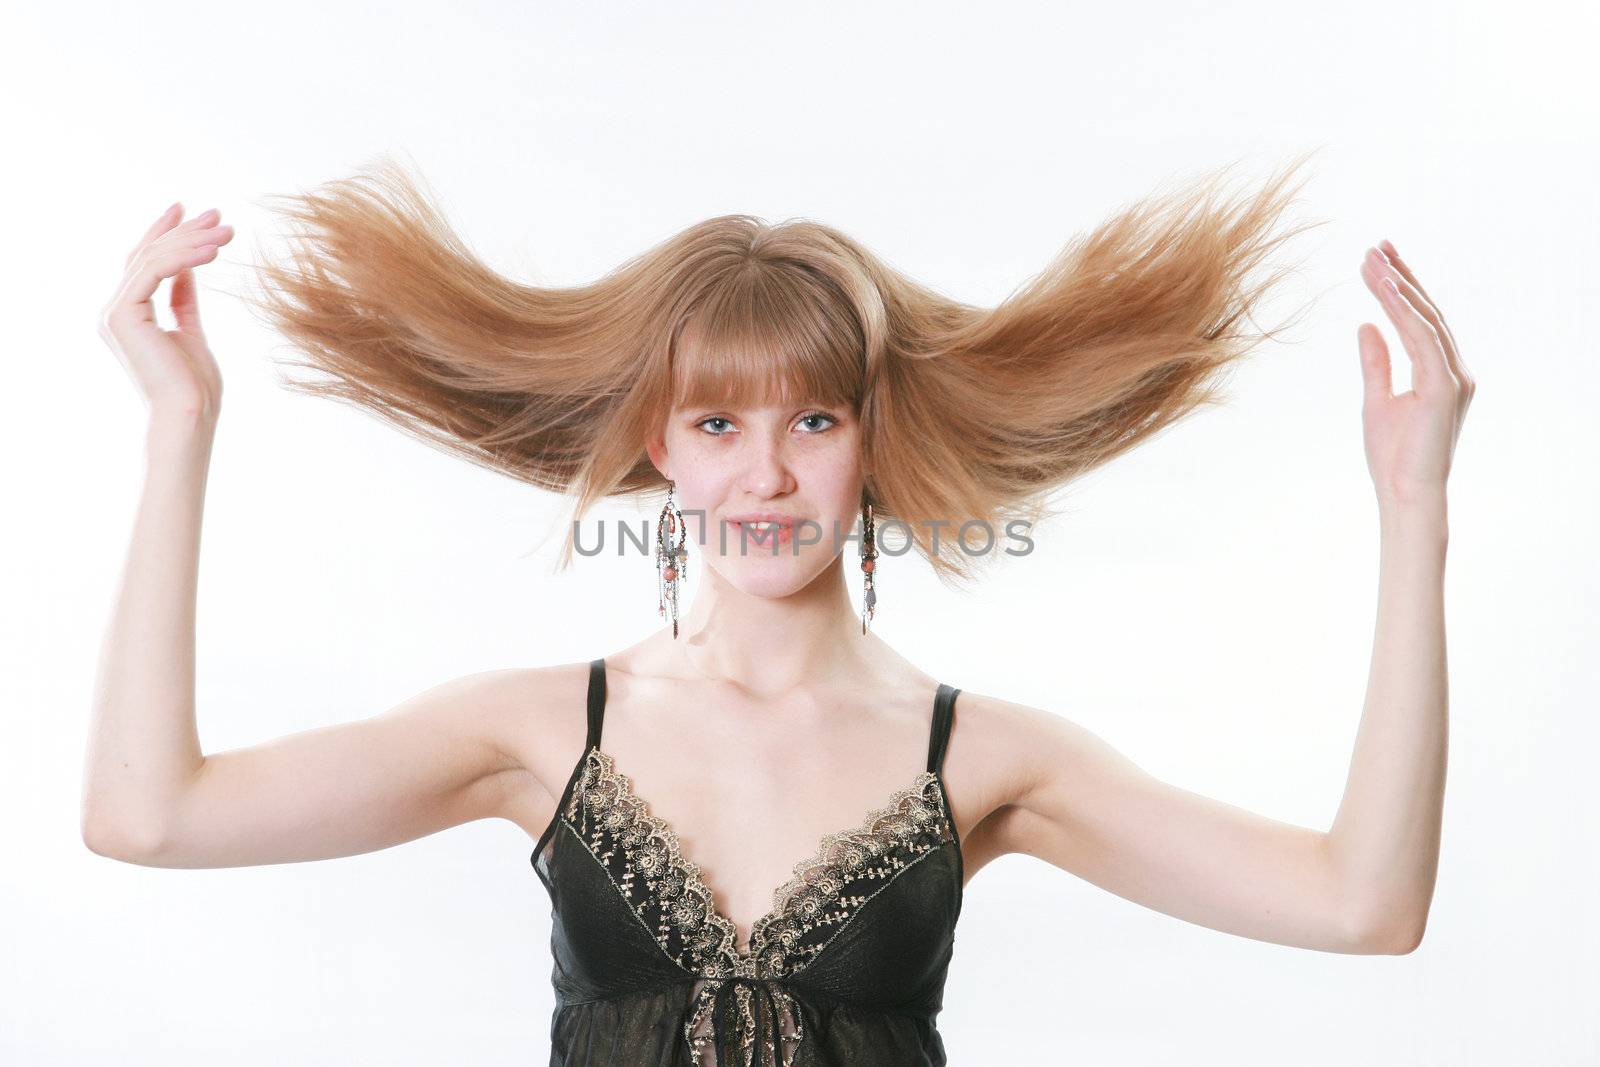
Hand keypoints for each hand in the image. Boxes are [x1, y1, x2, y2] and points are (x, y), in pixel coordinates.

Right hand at [98, 203, 234, 419]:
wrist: (190, 415)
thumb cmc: (194, 386)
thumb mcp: (191, 330)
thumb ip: (183, 299)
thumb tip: (188, 269)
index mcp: (127, 315)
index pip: (144, 263)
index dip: (167, 234)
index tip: (194, 213)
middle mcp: (113, 311)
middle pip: (148, 256)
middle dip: (184, 231)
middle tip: (218, 215)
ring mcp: (114, 313)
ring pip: (152, 259)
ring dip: (192, 240)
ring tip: (226, 231)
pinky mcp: (123, 315)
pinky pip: (155, 271)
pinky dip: (185, 257)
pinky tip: (213, 250)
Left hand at [1357, 241, 1473, 509]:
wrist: (1404, 493)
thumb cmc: (1392, 456)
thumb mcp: (1377, 399)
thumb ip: (1376, 362)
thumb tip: (1365, 325)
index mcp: (1442, 373)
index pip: (1421, 321)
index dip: (1401, 288)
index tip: (1378, 259)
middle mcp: (1455, 370)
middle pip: (1427, 313)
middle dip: (1401, 277)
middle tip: (1375, 246)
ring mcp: (1454, 378)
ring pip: (1425, 320)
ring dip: (1398, 287)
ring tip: (1372, 260)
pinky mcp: (1445, 388)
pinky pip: (1422, 340)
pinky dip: (1403, 312)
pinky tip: (1385, 289)